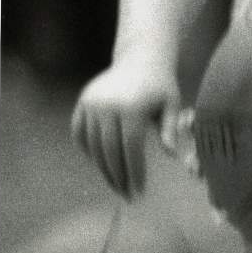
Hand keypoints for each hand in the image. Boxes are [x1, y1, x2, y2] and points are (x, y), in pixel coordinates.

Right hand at [71, 57, 181, 197]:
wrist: (140, 58)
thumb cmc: (160, 84)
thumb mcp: (171, 103)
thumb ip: (171, 129)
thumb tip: (172, 155)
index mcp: (132, 107)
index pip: (131, 149)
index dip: (134, 172)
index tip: (138, 191)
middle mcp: (108, 105)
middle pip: (109, 151)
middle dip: (117, 176)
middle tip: (125, 194)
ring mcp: (92, 103)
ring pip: (93, 146)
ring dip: (102, 168)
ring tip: (114, 182)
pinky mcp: (83, 102)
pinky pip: (79, 132)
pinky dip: (87, 149)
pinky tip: (98, 162)